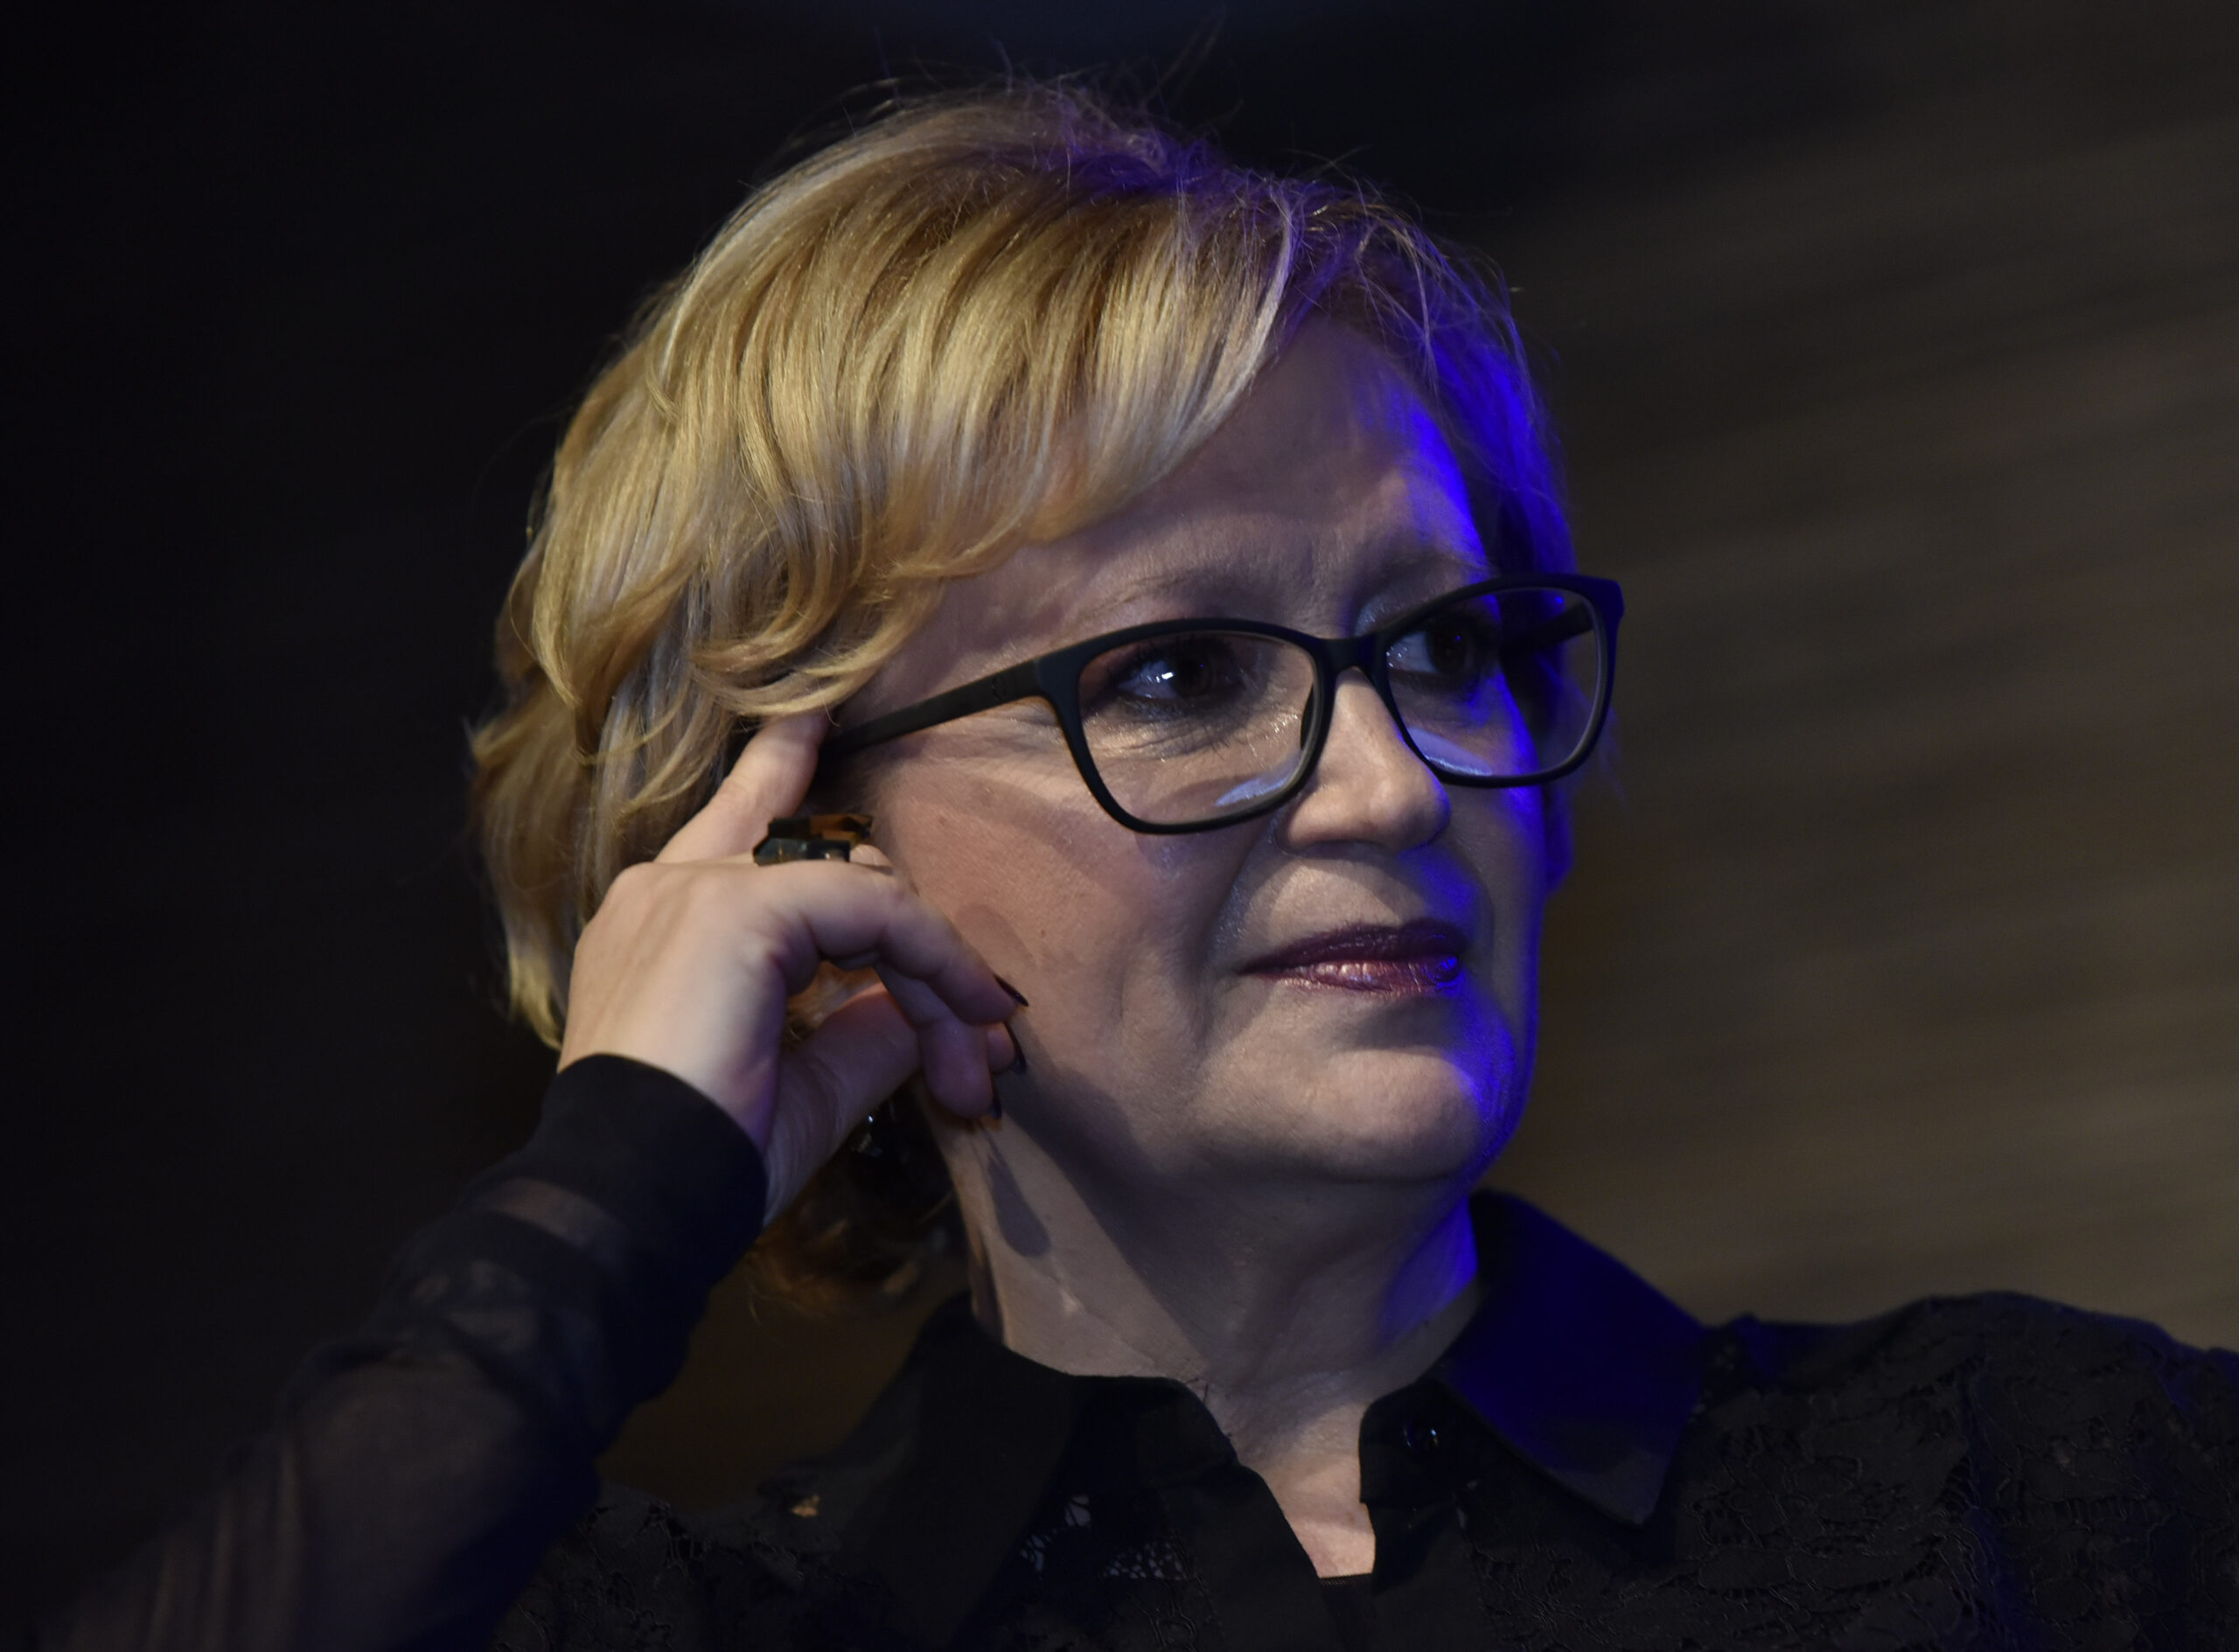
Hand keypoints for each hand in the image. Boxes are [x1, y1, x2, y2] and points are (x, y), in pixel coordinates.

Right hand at [557, 712, 1017, 1216]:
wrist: (634, 1203)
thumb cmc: (701, 1165)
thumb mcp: (801, 1089)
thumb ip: (858, 1033)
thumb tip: (921, 1007)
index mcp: (664, 923)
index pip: (740, 821)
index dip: (783, 770)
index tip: (819, 722)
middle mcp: (671, 888)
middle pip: (829, 864)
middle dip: (917, 951)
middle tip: (975, 1051)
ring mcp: (699, 889)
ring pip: (860, 887)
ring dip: (933, 969)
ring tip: (977, 1051)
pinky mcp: (737, 908)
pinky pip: (871, 906)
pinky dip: (930, 956)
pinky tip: (963, 1009)